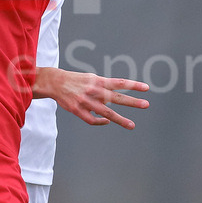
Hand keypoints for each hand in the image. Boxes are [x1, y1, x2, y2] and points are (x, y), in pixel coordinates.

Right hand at [34, 67, 149, 129]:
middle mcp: (94, 91)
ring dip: (120, 120)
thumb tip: (116, 94)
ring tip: (132, 125)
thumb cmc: (76, 80)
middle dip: (132, 102)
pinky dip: (101, 122)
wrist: (54, 82)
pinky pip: (92, 120)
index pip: (119, 82)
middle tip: (146, 104)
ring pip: (106, 113)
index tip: (146, 88)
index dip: (133, 85)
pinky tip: (107, 122)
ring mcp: (86, 102)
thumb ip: (104, 86)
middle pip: (116, 98)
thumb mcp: (91, 78)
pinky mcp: (78, 111)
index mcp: (98, 81)